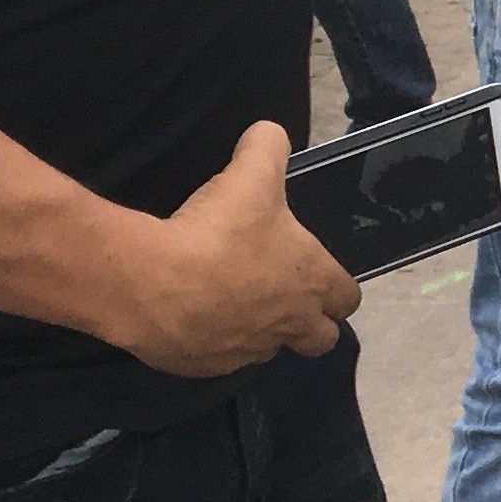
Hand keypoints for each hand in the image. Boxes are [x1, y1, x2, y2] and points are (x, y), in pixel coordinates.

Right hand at [107, 122, 359, 376]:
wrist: (152, 283)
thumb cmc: (217, 230)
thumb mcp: (250, 172)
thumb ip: (267, 146)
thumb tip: (268, 134)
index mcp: (311, 283)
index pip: (348, 298)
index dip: (337, 287)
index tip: (317, 276)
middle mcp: (288, 326)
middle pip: (320, 340)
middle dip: (310, 323)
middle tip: (282, 297)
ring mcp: (247, 352)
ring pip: (266, 349)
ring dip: (258, 331)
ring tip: (228, 301)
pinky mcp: (206, 367)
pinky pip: (220, 359)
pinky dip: (212, 342)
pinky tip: (190, 316)